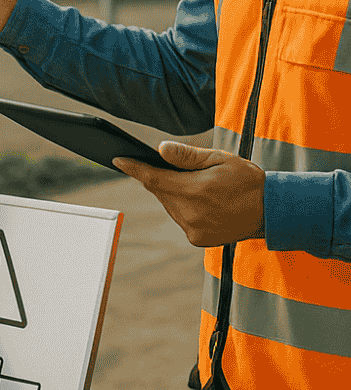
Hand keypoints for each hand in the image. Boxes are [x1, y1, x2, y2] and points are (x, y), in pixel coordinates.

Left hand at [113, 142, 265, 246]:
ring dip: (173, 193)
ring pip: (169, 205)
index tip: (117, 159)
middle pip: (160, 191)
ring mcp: (193, 229)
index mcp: (194, 191)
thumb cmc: (247, 180)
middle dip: (162, 178)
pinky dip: (183, 208)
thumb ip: (187, 156)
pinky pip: (180, 218)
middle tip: (176, 169)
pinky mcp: (198, 239)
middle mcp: (190, 213)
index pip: (153, 178)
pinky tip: (202, 202)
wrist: (272, 212)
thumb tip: (160, 149)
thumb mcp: (219, 159)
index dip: (133, 168)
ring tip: (195, 186)